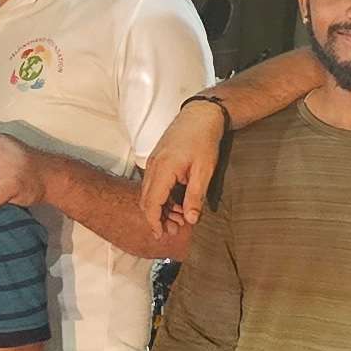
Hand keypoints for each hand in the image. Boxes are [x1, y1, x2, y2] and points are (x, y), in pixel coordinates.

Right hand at [139, 96, 225, 233]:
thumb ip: (195, 196)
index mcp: (163, 170)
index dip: (154, 222)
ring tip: (180, 216)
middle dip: (158, 218)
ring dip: (161, 207)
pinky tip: (177, 201)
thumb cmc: (204, 140)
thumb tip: (191, 219)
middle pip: (146, 200)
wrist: (201, 115)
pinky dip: (162, 196)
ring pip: (149, 192)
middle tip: (175, 229)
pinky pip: (154, 183)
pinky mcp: (158, 159)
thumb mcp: (204, 171)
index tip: (161, 235)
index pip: (151, 203)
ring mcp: (153, 162)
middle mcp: (153, 166)